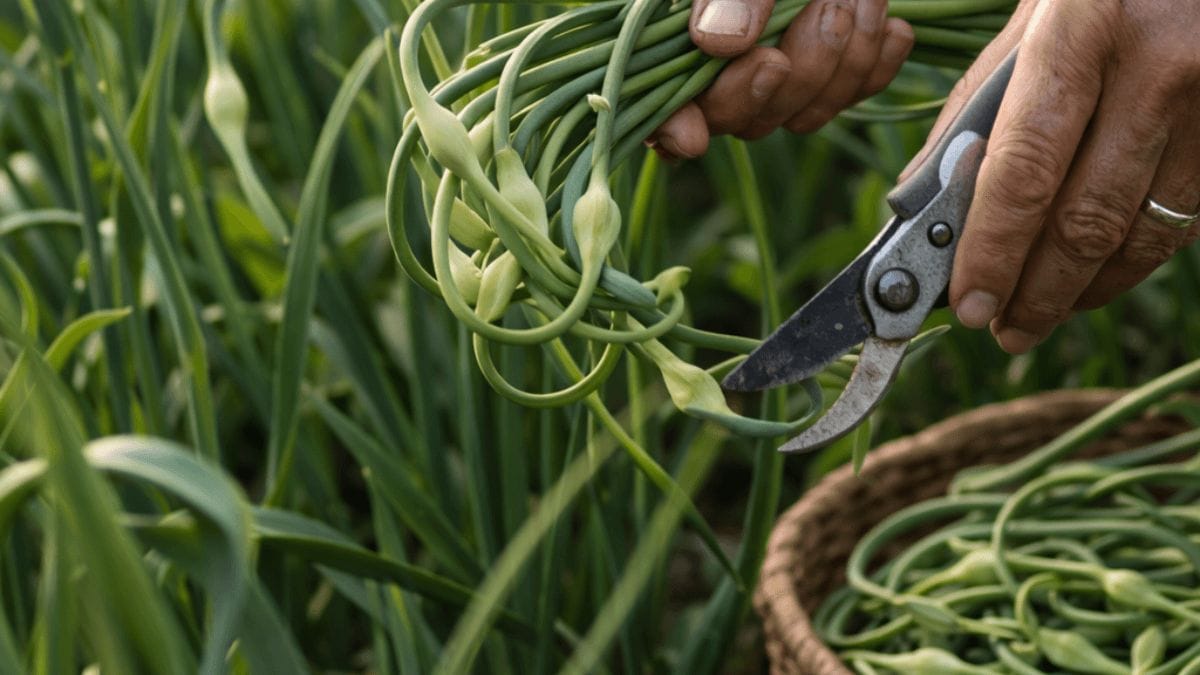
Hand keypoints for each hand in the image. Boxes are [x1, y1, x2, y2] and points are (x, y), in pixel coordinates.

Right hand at [646, 0, 913, 159]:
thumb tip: (721, 43)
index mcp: (682, 33)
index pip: (666, 104)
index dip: (672, 128)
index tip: (692, 137)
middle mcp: (725, 64)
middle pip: (744, 118)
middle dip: (789, 73)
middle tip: (825, 7)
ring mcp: (780, 69)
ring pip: (801, 114)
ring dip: (839, 61)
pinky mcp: (833, 67)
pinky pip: (851, 95)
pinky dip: (873, 64)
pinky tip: (890, 26)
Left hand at [905, 0, 1199, 353]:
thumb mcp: (1031, 25)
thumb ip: (977, 112)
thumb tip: (927, 208)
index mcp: (1079, 34)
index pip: (1024, 172)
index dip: (992, 252)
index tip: (966, 305)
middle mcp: (1158, 69)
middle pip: (1085, 220)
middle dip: (1035, 292)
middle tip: (1001, 329)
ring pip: (1143, 234)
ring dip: (1085, 289)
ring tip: (1041, 312)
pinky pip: (1185, 217)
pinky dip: (1133, 257)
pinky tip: (1098, 272)